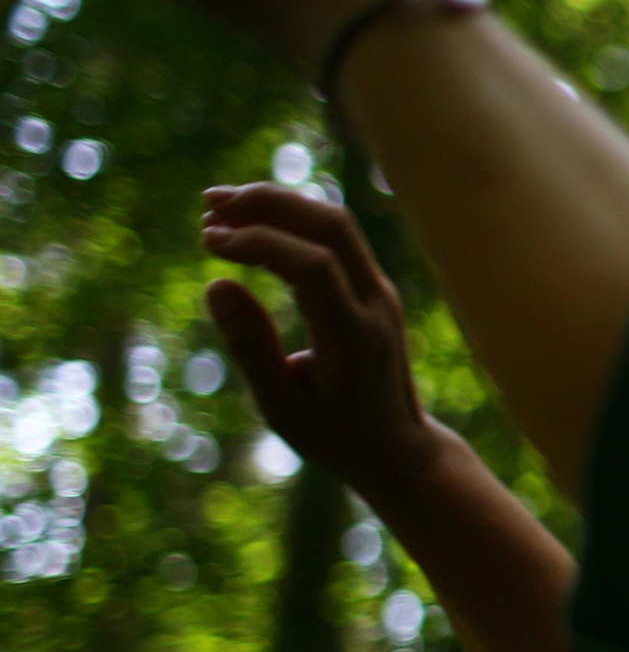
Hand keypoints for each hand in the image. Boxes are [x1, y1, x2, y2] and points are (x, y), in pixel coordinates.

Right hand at [202, 183, 453, 496]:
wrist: (399, 448)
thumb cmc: (334, 435)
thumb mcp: (283, 408)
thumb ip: (251, 348)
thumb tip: (216, 284)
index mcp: (354, 338)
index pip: (314, 265)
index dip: (260, 241)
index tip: (208, 241)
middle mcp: (376, 306)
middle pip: (332, 226)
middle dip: (268, 203)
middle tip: (207, 205)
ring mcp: (381, 293)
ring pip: (337, 224)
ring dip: (279, 204)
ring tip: (217, 207)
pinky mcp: (374, 289)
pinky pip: (338, 238)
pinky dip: (293, 221)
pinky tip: (250, 225)